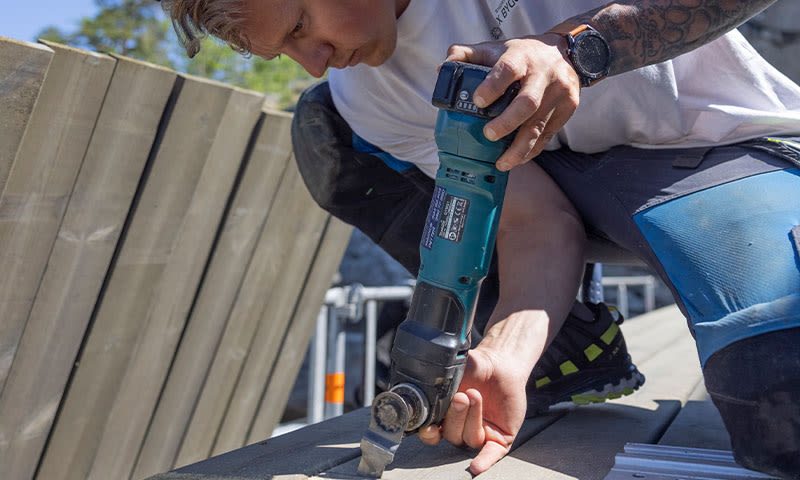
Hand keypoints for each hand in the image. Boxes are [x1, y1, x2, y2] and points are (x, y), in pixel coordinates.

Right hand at [417, 346, 528, 474]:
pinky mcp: (498, 438)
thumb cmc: (476, 368)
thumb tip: (423, 381)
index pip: (430, 432)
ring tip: (475, 396)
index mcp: (443, 415)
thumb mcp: (452, 371)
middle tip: (460, 396)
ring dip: (471, 418)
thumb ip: (437, 380)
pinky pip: (490, 454)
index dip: (428, 431)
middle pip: (450, 434)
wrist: (501, 364)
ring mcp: (479, 434)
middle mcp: (459, 428)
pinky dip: (483, 461)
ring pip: (468, 438)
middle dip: (454, 416)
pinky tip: (476, 467)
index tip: (429, 425)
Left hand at [444, 35, 580, 170]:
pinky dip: (532, 150)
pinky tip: (517, 158)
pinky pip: (548, 134)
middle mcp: (544, 74)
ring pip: (539, 125)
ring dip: (519, 148)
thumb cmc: (522, 54)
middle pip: (527, 103)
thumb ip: (467, 55)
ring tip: (502, 163)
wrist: (563, 51)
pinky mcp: (568, 107)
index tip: (478, 101)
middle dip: (506, 123)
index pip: (508, 69)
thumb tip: (443, 70)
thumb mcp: (496, 48)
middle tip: (488, 135)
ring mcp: (559, 92)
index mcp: (521, 57)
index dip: (493, 86)